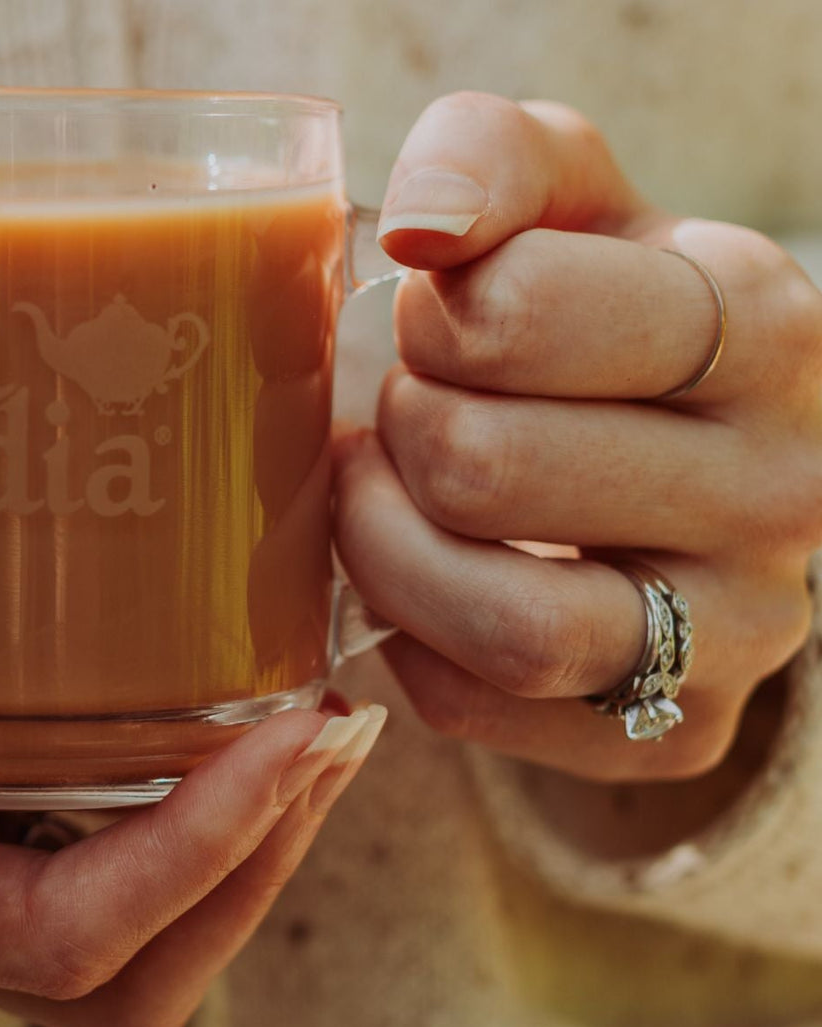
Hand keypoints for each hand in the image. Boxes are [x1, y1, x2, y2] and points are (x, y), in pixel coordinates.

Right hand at [0, 434, 382, 1026]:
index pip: (58, 945)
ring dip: (240, 822)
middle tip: (330, 718)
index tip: (291, 730)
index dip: (198, 866)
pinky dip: (183, 746)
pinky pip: (83, 787)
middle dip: (252, 858)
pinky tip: (220, 648)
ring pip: (123, 894)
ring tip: (309, 696)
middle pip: (124, 954)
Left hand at [335, 92, 821, 780]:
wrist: (677, 452)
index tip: (442, 318)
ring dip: (390, 550)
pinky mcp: (677, 728)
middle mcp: (782, 485)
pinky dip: (413, 643)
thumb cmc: (593, 315)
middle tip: (409, 409)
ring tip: (384, 493)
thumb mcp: (562, 201)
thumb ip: (490, 159)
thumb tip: (423, 227)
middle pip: (484, 470)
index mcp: (760, 324)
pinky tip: (423, 581)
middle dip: (403, 429)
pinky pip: (483, 706)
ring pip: (507, 625)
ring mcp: (743, 624)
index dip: (431, 316)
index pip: (516, 313)